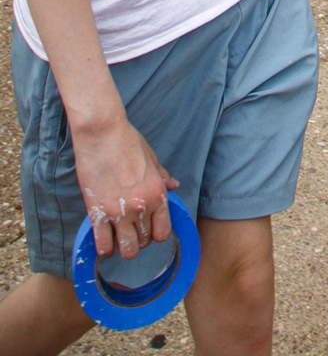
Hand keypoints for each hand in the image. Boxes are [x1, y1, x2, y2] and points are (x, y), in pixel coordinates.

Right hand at [73, 114, 178, 260]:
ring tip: (117, 236)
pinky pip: (103, 246)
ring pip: (127, 250)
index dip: (154, 234)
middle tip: (129, 229)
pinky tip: (103, 239)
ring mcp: (120, 212)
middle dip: (137, 239)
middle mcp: (142, 206)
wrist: (102, 132)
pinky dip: (104, 248)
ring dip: (122, 247)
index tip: (146, 228)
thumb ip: (162, 176)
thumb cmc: (127, 141)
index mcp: (157, 192)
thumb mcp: (151, 158)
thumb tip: (174, 186)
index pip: (163, 232)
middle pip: (144, 242)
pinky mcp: (98, 213)